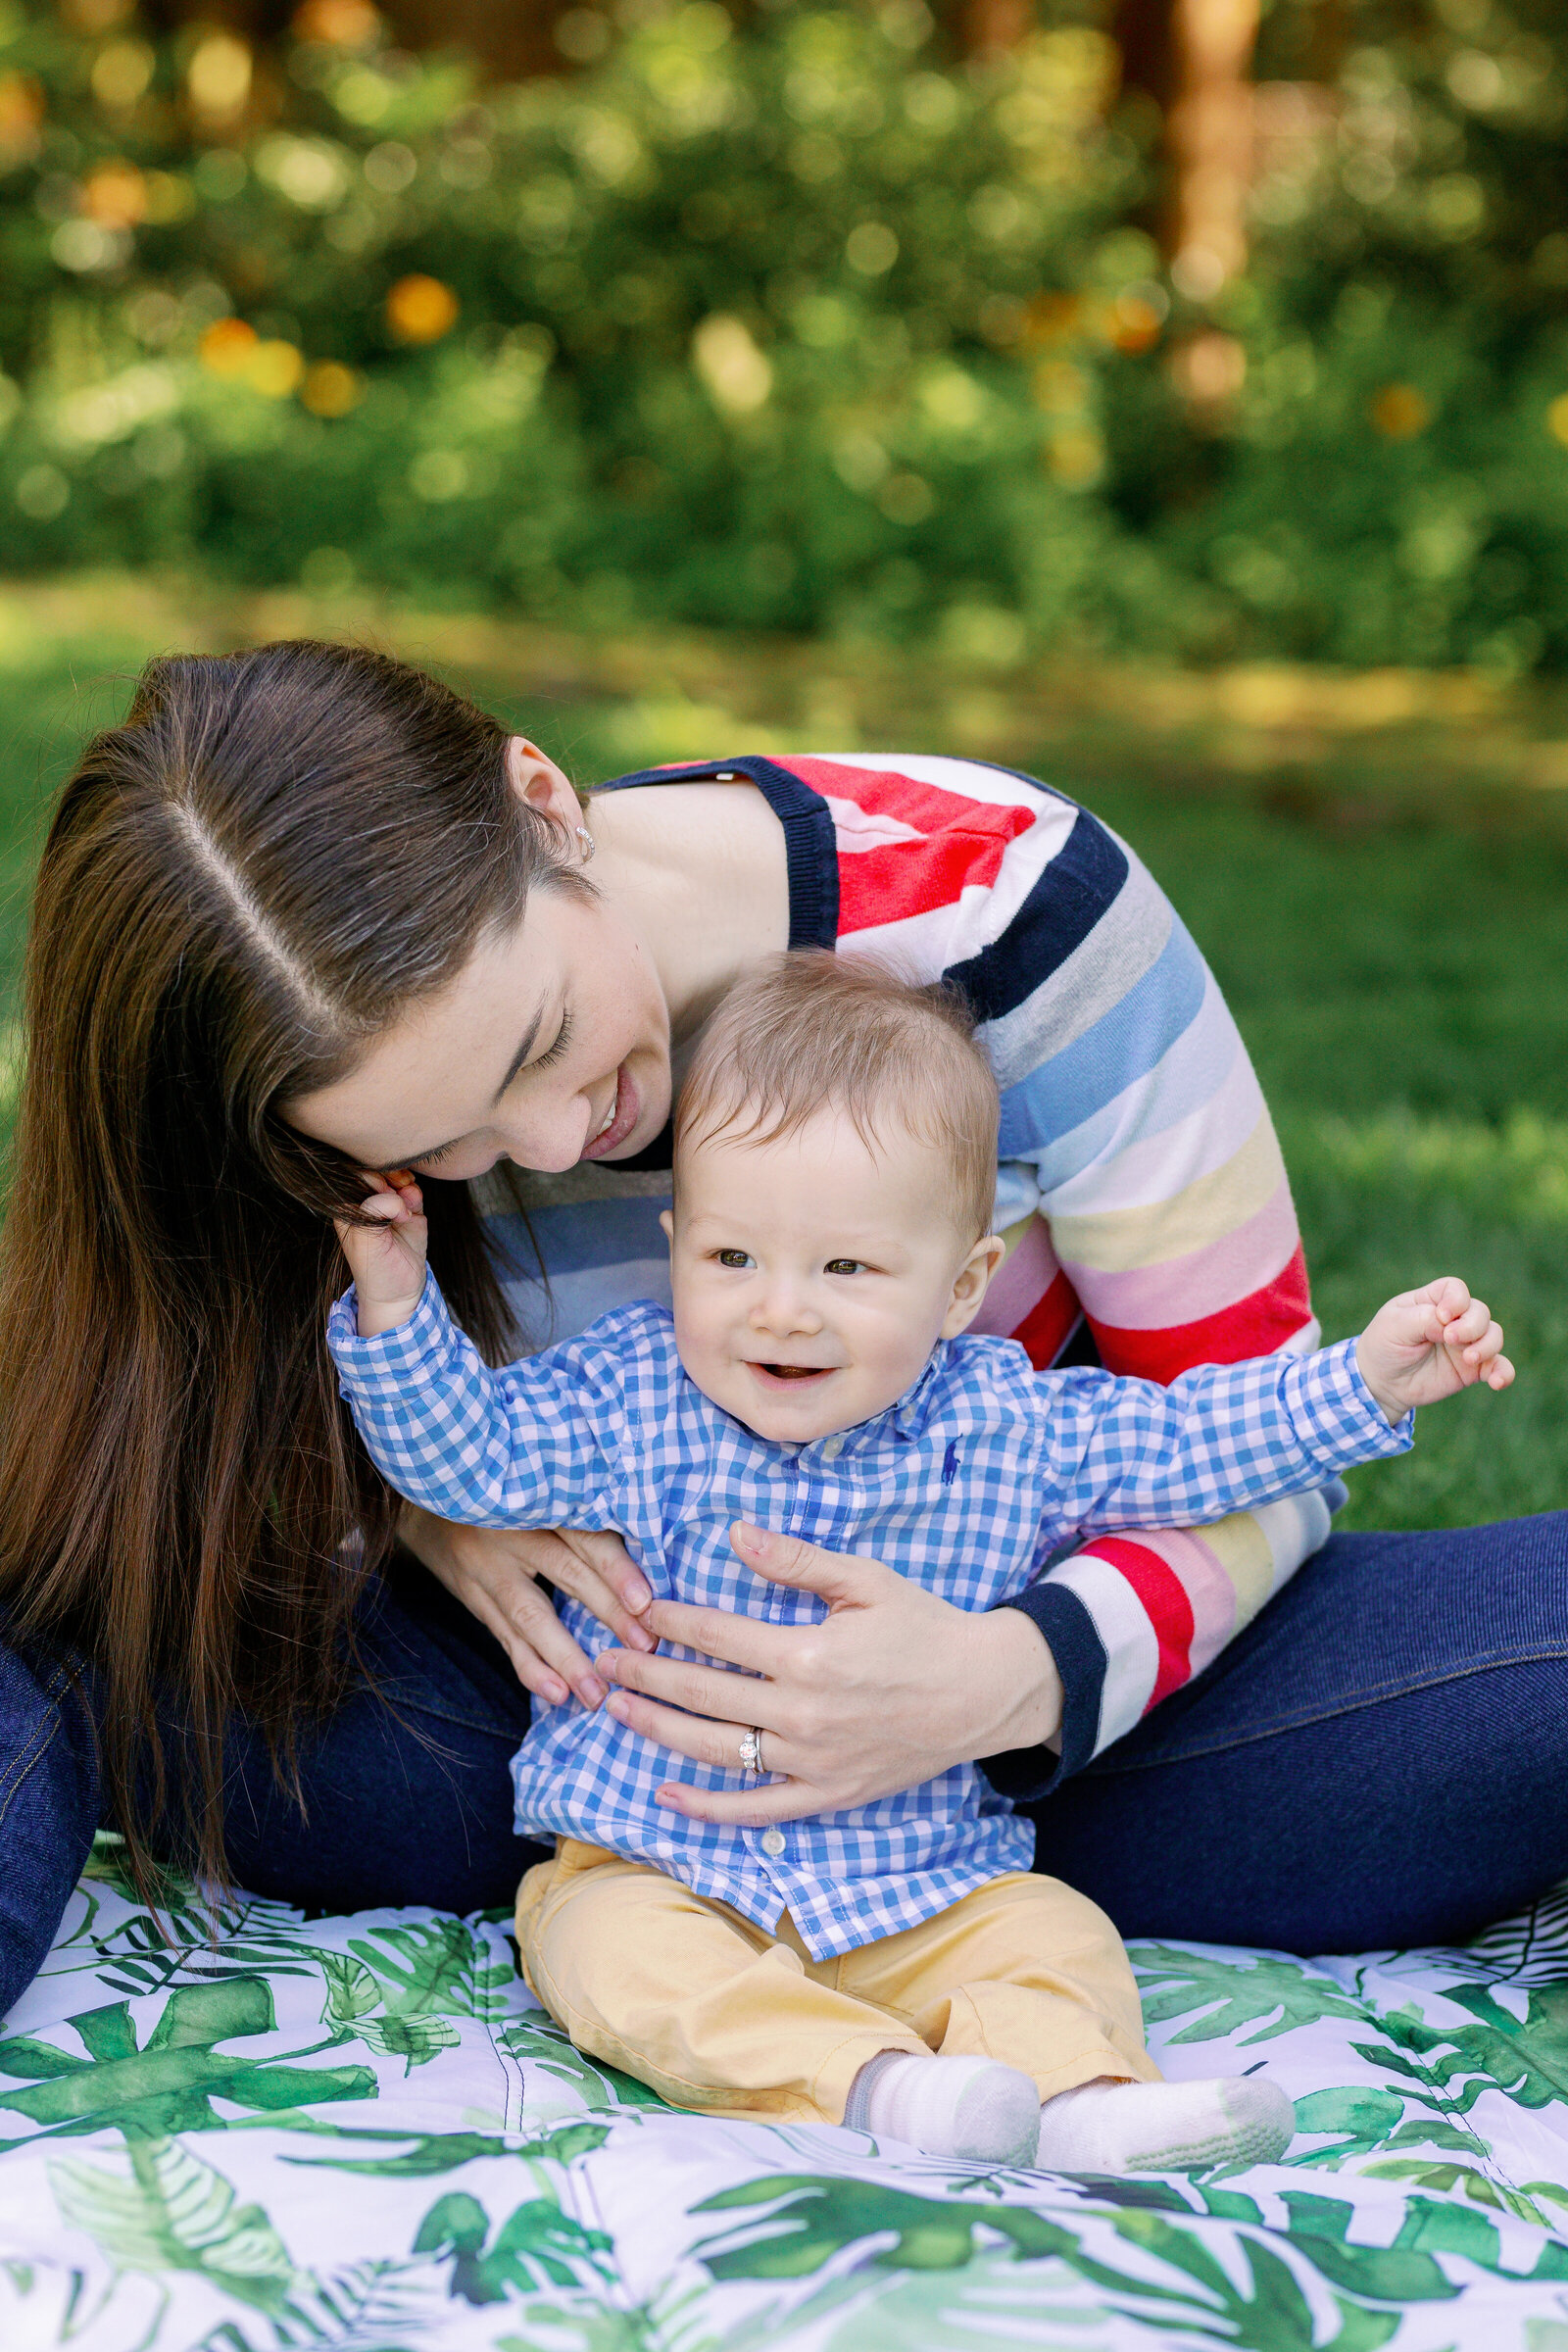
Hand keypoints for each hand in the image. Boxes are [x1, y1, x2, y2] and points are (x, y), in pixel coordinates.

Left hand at [334, 1171, 427, 1336]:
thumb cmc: (375, 1271)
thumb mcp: (365, 1243)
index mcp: (347, 1209)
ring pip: (396, 1177)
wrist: (399, 1292)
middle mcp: (367, 1204)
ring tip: (406, 1201)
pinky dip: (415, 1193)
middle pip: (377, 1171)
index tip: (379, 1190)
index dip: (368, 1177)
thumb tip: (391, 1195)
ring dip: (403, 1182)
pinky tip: (413, 1208)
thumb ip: (372, 1212)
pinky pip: (413, 1190)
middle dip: (388, 1176)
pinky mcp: (410, 1210)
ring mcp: (389, 1206)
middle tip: (395, 1191)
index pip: (352, 1177)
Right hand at [399, 1506, 658, 1709]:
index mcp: (540, 1503)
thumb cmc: (510, 1494)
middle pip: (566, 1575)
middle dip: (607, 1614)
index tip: (646, 1603)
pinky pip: (504, 1637)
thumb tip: (648, 1557)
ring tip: (596, 1693)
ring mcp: (487, 1568)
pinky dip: (530, 1668)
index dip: (616, 1569)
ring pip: (531, 1617)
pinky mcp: (473, 1596)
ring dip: (566, 1658)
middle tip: (643, 1649)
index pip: (585, 1537)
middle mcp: (512, 1534)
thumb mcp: (543, 1492)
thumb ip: (586, 1518)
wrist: (433, 1486)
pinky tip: (556, 1693)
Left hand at [596, 1521, 1063, 1825]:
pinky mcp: (827, 1795)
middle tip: (603, 1658)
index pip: (717, 1634)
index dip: (670, 1620)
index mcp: (808, 1654)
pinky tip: (665, 1794)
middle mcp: (801, 1714)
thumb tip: (734, 1533)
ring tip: (616, 1711)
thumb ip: (795, 1560)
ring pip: (715, 1751)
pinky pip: (756, 1807)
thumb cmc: (924, 1628)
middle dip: (645, 1674)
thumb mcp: (865, 1580)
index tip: (637, 1609)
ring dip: (658, 1731)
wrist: (982, 1693)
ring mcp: (811, 1761)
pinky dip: (707, 1807)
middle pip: (702, 1693)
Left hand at [1356, 1277, 1514, 1422]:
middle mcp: (1454, 1320)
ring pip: (1494, 1335)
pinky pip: (1499, 1367)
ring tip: (1468, 1359)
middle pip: (1480, 1311)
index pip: (1456, 1289)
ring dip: (1487, 1345)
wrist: (1381, 1383)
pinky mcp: (1472, 1369)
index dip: (1456, 1300)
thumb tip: (1451, 1324)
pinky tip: (1497, 1382)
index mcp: (1432, 1302)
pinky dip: (1504, 1372)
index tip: (1443, 1317)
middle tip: (1450, 1339)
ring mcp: (1465, 1344)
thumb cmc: (1384, 1346)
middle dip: (1471, 1325)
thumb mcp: (1394, 1326)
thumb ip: (1424, 1319)